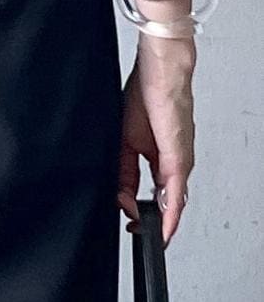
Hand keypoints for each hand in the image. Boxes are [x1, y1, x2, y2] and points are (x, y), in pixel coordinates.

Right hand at [117, 36, 196, 247]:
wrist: (158, 71)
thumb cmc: (145, 91)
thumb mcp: (124, 134)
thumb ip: (125, 165)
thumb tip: (121, 190)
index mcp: (158, 151)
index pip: (148, 186)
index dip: (135, 202)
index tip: (125, 211)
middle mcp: (173, 159)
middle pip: (164, 198)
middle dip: (150, 216)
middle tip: (136, 227)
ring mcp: (179, 160)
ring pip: (172, 200)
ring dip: (159, 219)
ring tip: (146, 229)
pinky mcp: (179, 158)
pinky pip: (176, 193)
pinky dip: (171, 213)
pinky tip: (165, 226)